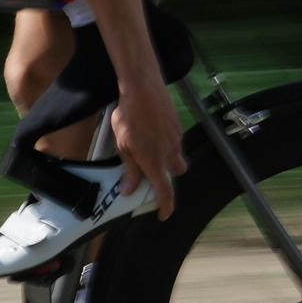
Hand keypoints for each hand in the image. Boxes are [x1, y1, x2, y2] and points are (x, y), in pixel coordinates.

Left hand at [111, 77, 187, 219]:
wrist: (143, 88)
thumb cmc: (130, 116)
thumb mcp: (123, 146)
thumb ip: (130, 170)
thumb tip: (128, 190)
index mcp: (155, 162)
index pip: (166, 192)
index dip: (166, 206)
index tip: (164, 213)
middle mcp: (170, 153)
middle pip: (177, 173)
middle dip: (168, 176)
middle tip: (152, 172)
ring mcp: (176, 139)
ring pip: (177, 156)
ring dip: (168, 159)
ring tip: (150, 150)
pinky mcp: (177, 126)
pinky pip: (176, 141)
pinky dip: (167, 143)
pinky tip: (153, 133)